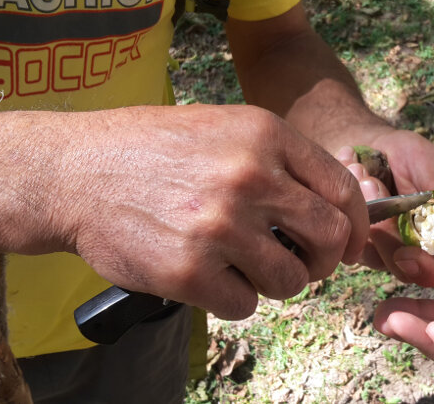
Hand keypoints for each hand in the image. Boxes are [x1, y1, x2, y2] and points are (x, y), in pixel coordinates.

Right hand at [0, 105, 368, 319]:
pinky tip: (209, 277)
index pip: (343, 191)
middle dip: (324, 261)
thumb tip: (335, 209)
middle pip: (329, 238)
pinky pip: (244, 305)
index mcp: (266, 136)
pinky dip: (233, 299)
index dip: (357, 226)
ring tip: (245, 266)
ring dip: (276, 282)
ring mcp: (219, 226)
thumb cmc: (153, 149)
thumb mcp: (226, 127)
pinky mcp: (188, 272)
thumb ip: (281, 161)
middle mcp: (250, 178)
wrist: (75, 171)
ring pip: (291, 281)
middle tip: (305, 264)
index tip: (351, 245)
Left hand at [336, 129, 433, 286]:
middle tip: (371, 183)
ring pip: (374, 257)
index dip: (429, 270)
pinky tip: (350, 175)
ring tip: (361, 171)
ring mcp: (390, 251)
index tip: (405, 253)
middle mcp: (422, 249)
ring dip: (364, 214)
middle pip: (405, 270)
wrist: (371, 147)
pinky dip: (347, 209)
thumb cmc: (408, 155)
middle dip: (385, 231)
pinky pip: (350, 242)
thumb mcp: (427, 162)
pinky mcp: (363, 245)